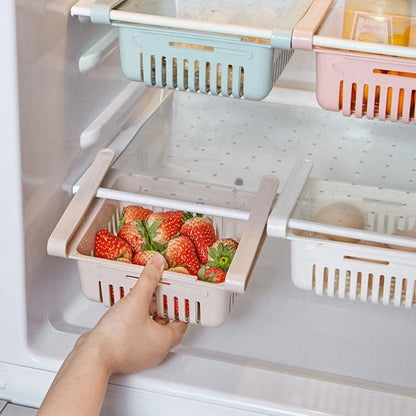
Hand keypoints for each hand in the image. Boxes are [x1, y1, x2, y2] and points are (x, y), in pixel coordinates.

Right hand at [77, 253, 187, 374]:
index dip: (181, 306)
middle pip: (165, 324)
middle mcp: (155, 350)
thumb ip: (148, 280)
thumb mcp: (136, 301)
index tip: (178, 295)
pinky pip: (135, 333)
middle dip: (162, 306)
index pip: (182, 322)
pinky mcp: (124, 353)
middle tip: (160, 292)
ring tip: (142, 298)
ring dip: (147, 313)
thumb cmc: (116, 339)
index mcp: (165, 341)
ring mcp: (139, 354)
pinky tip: (126, 311)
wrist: (91, 358)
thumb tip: (157, 265)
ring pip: (149, 329)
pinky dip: (134, 321)